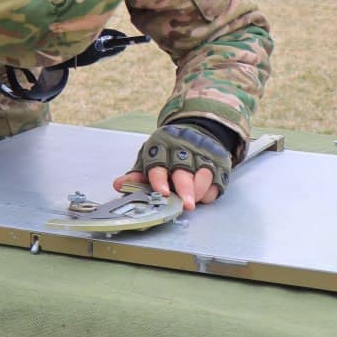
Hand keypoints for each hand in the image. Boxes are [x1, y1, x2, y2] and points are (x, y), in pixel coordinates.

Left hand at [116, 123, 232, 210]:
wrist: (195, 131)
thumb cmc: (167, 151)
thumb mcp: (150, 158)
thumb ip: (137, 174)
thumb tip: (118, 184)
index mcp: (162, 147)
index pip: (159, 164)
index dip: (160, 179)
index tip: (162, 192)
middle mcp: (183, 150)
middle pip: (184, 170)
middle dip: (185, 188)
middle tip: (186, 205)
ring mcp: (202, 155)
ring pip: (203, 174)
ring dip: (199, 191)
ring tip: (193, 203)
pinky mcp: (218, 162)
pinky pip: (216, 180)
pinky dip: (210, 191)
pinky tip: (203, 197)